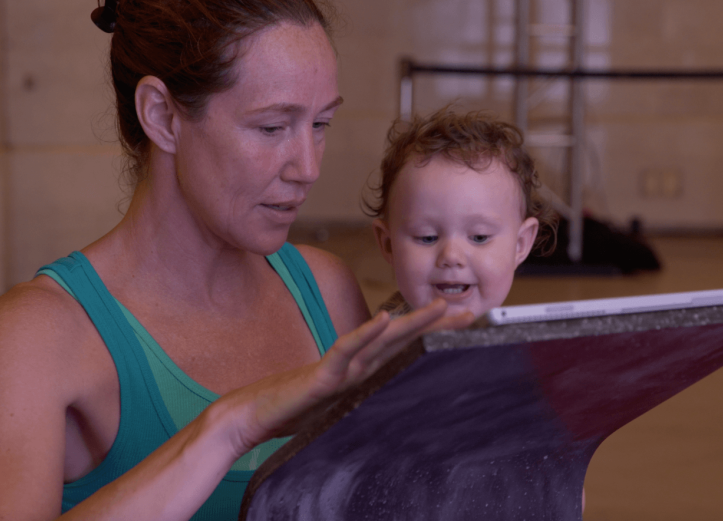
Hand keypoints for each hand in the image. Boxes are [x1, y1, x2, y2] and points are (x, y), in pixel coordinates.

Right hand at [224, 299, 473, 453]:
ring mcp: (341, 367)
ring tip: (440, 308)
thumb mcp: (337, 400)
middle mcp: (357, 363)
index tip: (462, 323)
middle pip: (403, 338)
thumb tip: (384, 390)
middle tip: (470, 311)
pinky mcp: (322, 375)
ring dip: (413, 322)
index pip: (405, 347)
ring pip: (383, 339)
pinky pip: (347, 350)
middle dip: (437, 324)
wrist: (253, 414)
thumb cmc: (291, 407)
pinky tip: (385, 319)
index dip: (433, 333)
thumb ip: (358, 389)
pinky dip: (367, 334)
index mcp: (362, 369)